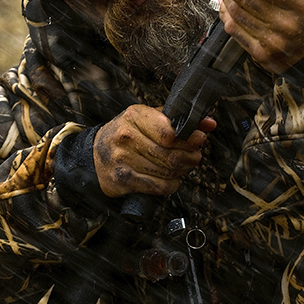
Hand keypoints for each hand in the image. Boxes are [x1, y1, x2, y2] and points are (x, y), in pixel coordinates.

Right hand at [93, 105, 215, 196]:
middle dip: (190, 157)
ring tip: (182, 166)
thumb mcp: (148, 118)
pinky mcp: (123, 179)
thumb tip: (209, 124)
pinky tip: (170, 179)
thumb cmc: (126, 134)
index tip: (198, 140)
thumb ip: (178, 119)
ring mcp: (123, 159)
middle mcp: (126, 136)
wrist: (94, 155)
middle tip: (194, 157)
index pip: (169, 131)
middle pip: (171, 154)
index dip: (189, 138)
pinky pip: (159, 187)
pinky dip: (171, 185)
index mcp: (134, 116)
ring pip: (167, 171)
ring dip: (181, 171)